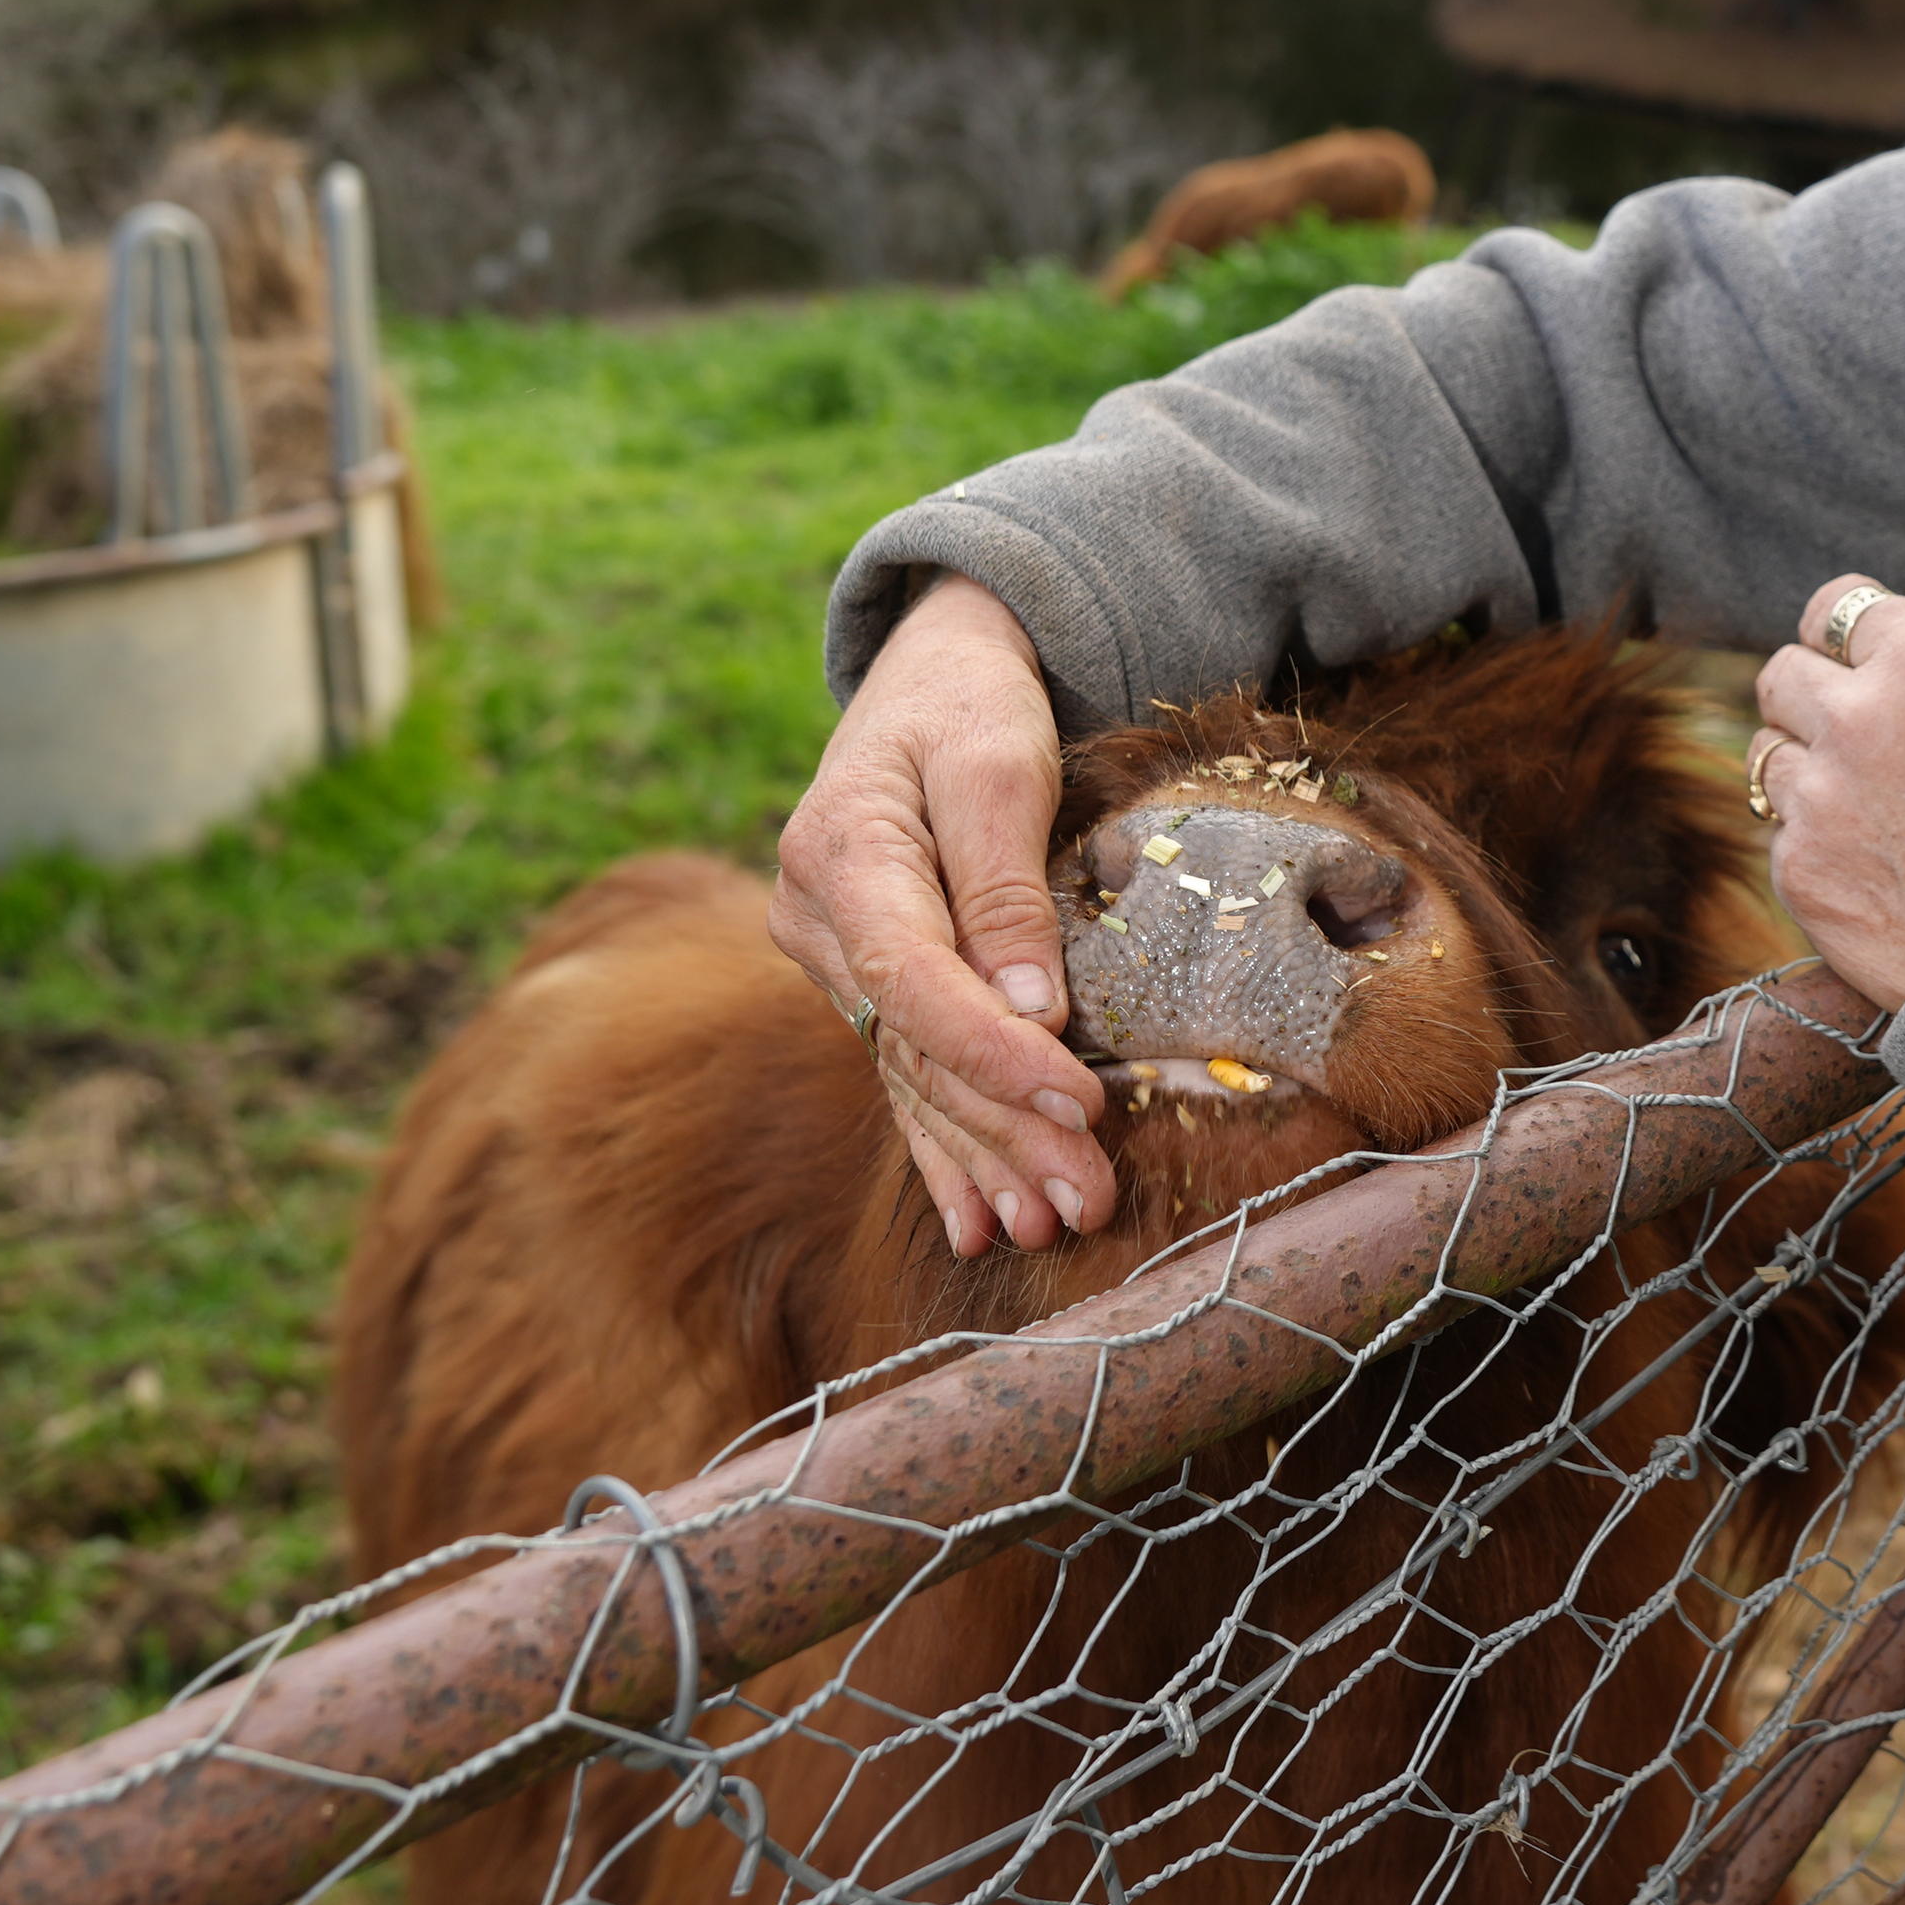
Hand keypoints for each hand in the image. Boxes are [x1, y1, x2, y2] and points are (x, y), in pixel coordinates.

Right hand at [770, 573, 1109, 1257]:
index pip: (914, 980)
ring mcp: (835, 961)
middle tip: (1088, 1199)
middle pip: (918, 1046)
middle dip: (1007, 1130)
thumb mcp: (999, 761)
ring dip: (985, 1158)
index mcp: (839, 856)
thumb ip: (1006, 884)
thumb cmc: (974, 702)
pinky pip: (908, 1076)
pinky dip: (948, 1150)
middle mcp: (817, 922)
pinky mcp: (871, 985)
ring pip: (916, 1075)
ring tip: (1052, 1228)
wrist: (933, 676)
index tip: (1081, 1100)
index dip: (994, 1050)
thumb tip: (1032, 1007)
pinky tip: (980, 1221)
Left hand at [1746, 576, 1904, 1012]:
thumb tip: (1900, 645)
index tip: (1851, 661)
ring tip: (1872, 810)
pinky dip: (1816, 843)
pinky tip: (1875, 867)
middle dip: (1813, 697)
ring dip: (1808, 771)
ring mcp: (1820, 794)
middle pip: (1781, 673)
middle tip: (1855, 735)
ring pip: (1766, 754)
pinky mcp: (1798, 867)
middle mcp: (1861, 714)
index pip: (1836, 606)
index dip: (1845, 637)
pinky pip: (1781, 832)